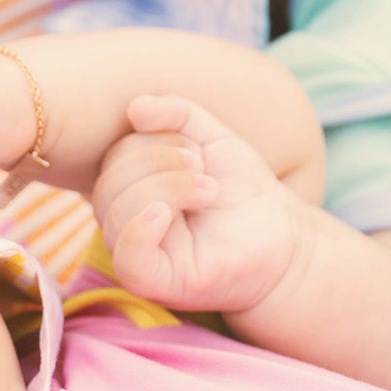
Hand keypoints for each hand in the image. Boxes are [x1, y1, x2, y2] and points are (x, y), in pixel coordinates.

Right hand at [91, 96, 303, 315]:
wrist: (281, 233)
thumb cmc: (242, 190)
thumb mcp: (211, 139)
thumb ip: (177, 114)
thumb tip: (135, 108)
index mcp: (128, 190)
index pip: (114, 158)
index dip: (153, 142)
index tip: (198, 152)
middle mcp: (123, 223)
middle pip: (108, 185)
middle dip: (159, 162)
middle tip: (205, 172)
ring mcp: (136, 255)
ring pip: (116, 214)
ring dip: (166, 187)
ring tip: (207, 191)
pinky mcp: (155, 282)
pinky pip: (127, 258)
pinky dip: (141, 228)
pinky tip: (167, 213)